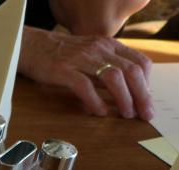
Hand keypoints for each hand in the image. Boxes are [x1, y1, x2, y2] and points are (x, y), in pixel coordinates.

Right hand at [19, 28, 153, 120]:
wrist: (31, 46)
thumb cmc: (60, 56)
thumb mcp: (89, 58)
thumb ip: (105, 72)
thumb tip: (122, 96)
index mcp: (109, 46)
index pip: (139, 62)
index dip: (147, 84)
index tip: (146, 101)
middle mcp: (99, 49)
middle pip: (131, 71)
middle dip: (142, 95)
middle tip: (145, 115)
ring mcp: (81, 58)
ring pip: (113, 77)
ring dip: (124, 99)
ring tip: (126, 115)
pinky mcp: (63, 69)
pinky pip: (84, 85)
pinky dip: (95, 100)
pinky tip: (99, 112)